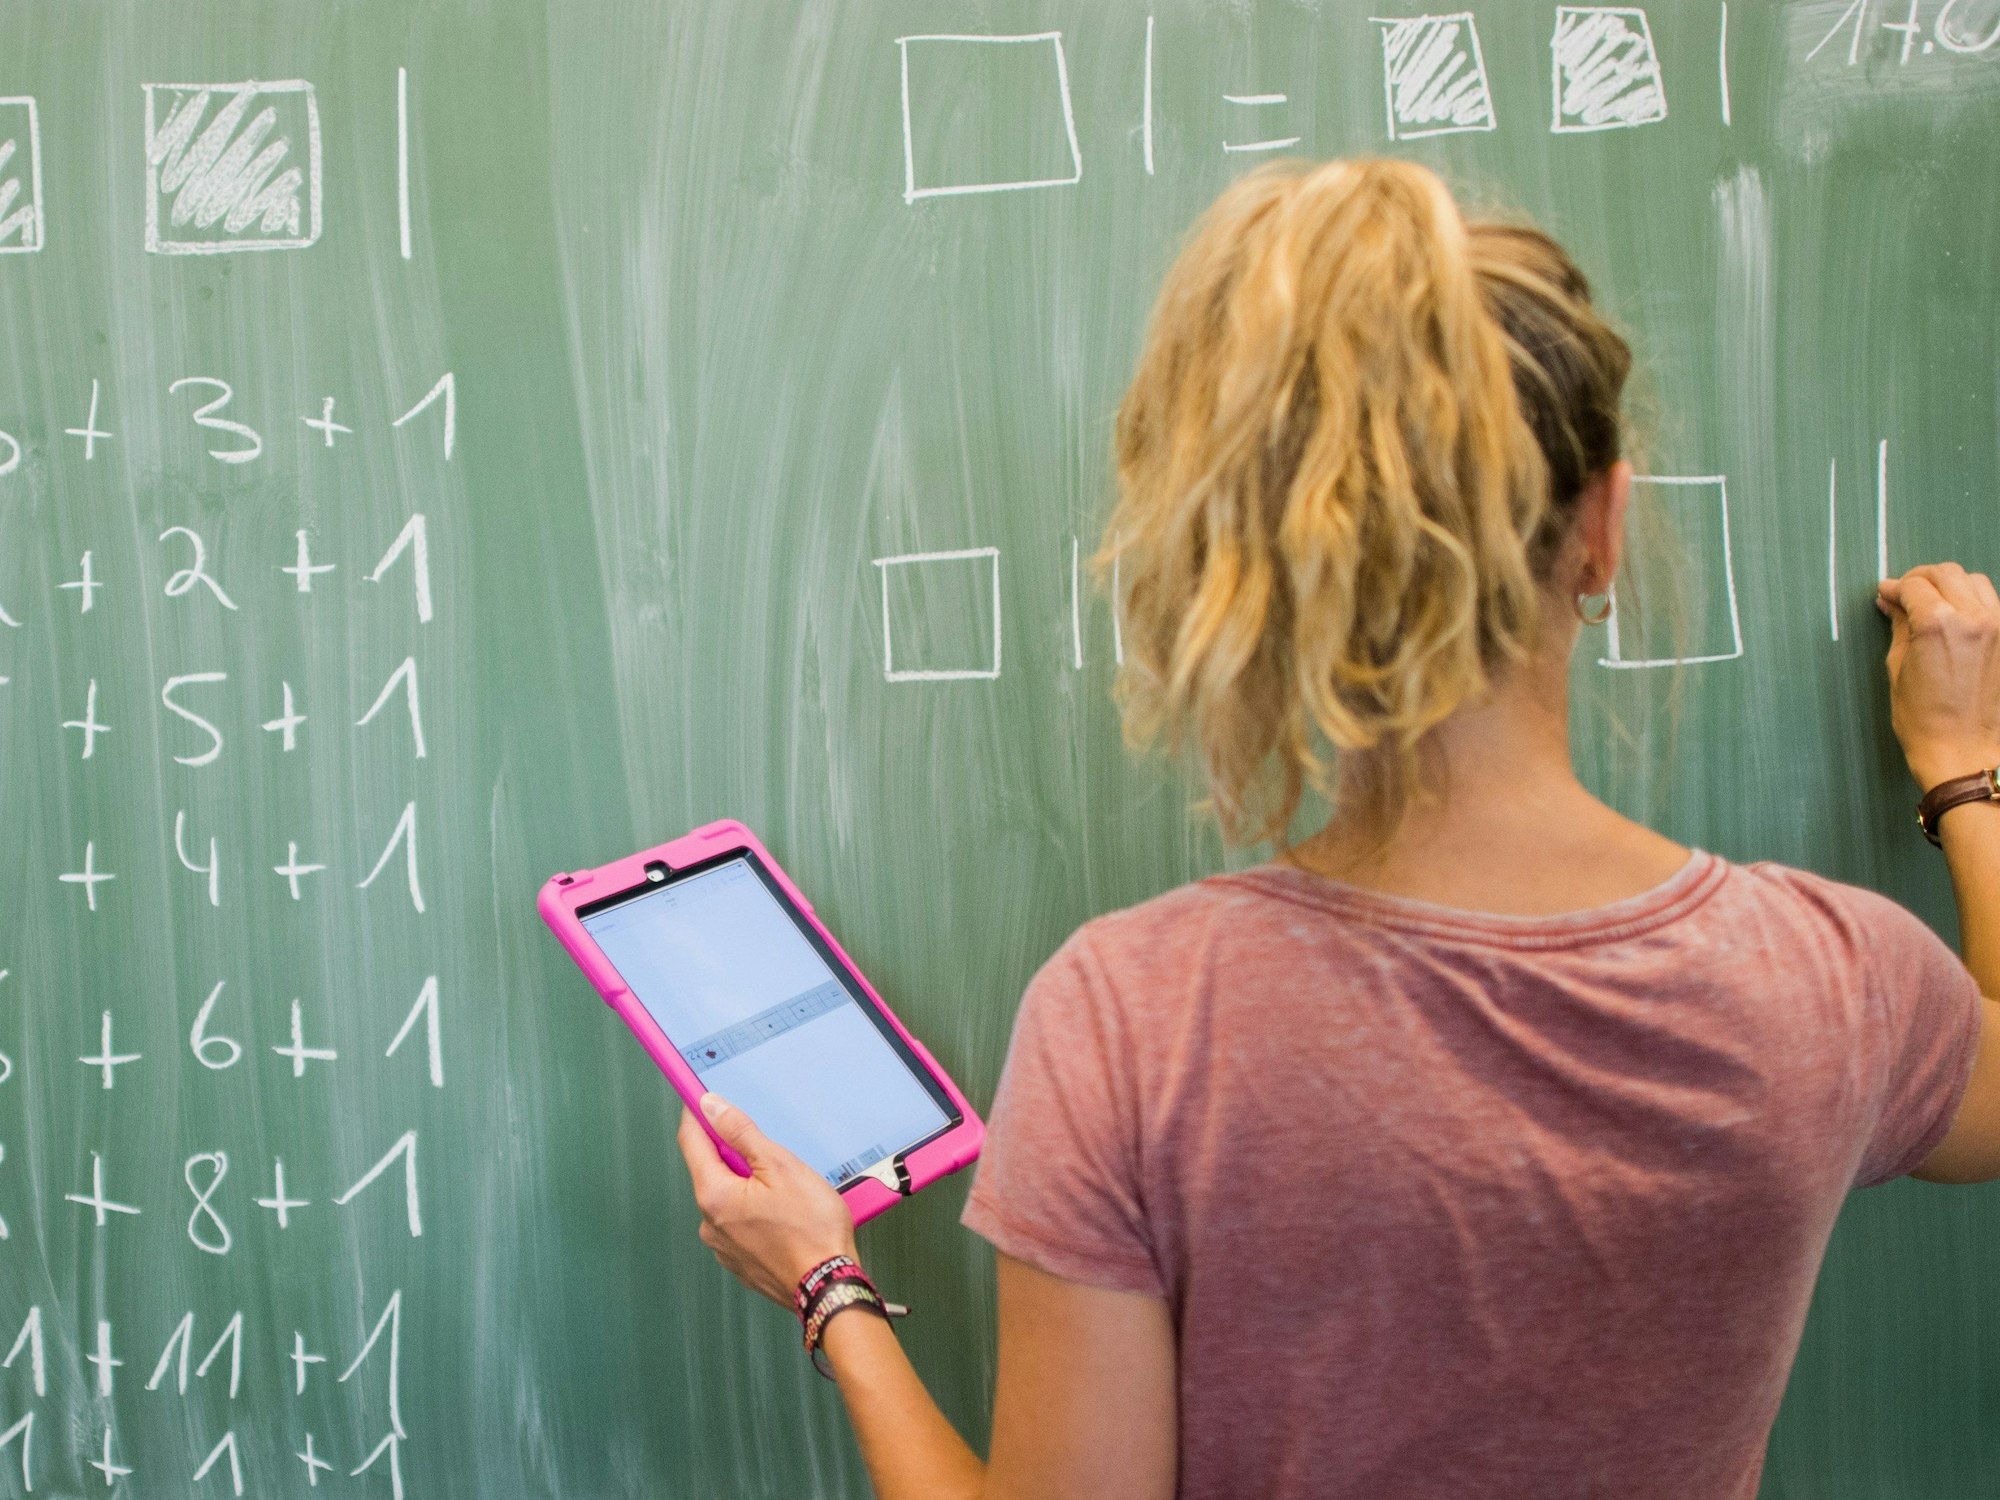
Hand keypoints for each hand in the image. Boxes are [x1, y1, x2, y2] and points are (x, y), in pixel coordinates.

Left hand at [675, 1093, 858, 1306]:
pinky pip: (741, 1224)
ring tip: (788, 1193)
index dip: (697, 1115)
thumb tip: (711, 1107)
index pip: (692, 1141)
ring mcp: (724, 1247)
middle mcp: (710, 1223)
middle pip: (713, 1170)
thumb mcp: (781, 1166)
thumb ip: (741, 1133)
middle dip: (736, 1155)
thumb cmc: (812, 1230)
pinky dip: (757, 1213)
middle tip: (771, 1154)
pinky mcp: (740, 1262)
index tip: (703, 1099)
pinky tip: (786, 1216)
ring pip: (729, 1199)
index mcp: (714, 1195)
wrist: (828, 1287)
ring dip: (750, 1187)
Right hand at [1878, 563, 1999, 788]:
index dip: (1894, 588)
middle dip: (1921, 578)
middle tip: (1905, 593)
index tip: (1885, 594)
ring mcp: (1999, 626)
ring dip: (1950, 584)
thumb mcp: (1898, 669)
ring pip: (1974, 581)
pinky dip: (1972, 600)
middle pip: (1946, 574)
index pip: (1914, 586)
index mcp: (1938, 624)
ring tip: (1934, 602)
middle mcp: (1973, 617)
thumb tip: (1892, 602)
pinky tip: (1957, 617)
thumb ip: (1899, 627)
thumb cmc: (1923, 719)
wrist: (1965, 751)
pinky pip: (1992, 603)